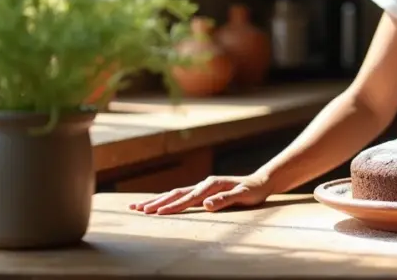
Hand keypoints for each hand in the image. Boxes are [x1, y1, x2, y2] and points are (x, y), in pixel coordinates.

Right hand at [128, 174, 272, 214]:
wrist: (260, 182)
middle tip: (136, 210)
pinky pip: (181, 195)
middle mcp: (204, 184)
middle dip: (156, 202)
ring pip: (175, 193)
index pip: (188, 198)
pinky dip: (167, 198)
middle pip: (175, 194)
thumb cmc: (253, 191)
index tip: (157, 213)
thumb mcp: (243, 196)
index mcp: (211, 186)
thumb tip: (206, 204)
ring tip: (137, 206)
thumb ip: (225, 200)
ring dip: (157, 200)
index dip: (173, 206)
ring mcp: (202, 187)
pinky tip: (157, 203)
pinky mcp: (202, 191)